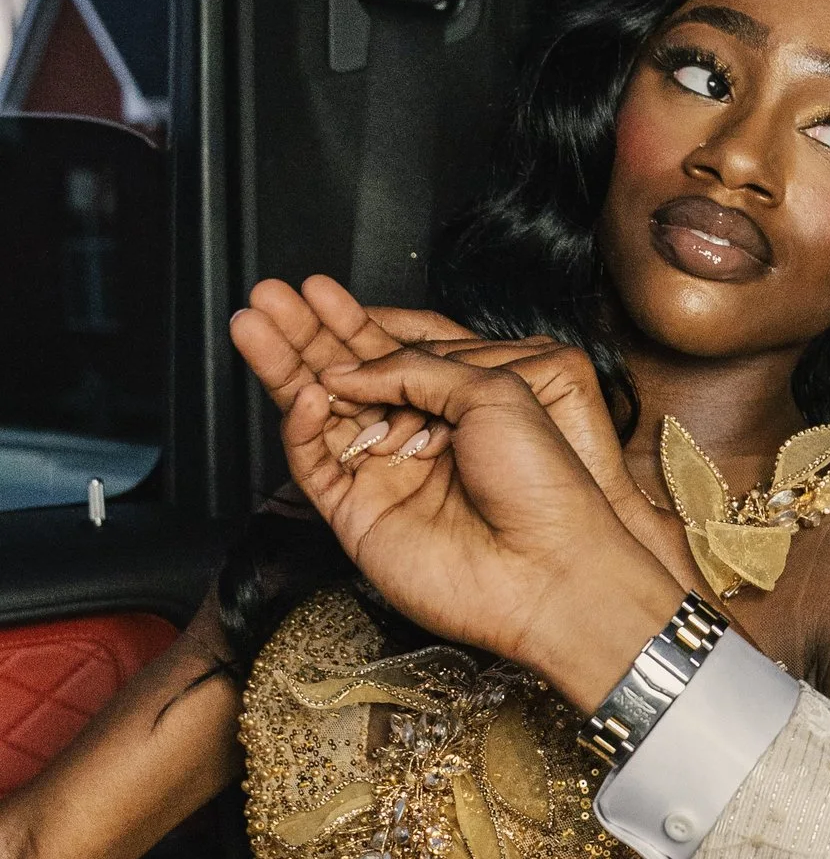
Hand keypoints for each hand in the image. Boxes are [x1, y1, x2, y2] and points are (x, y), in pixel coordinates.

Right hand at [238, 279, 694, 580]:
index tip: (315, 289)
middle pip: (344, 377)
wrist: (548, 569)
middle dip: (304, 335)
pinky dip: (303, 429)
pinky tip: (302, 395)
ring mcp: (383, 477)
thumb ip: (414, 368)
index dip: (350, 322)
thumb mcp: (492, 391)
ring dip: (285, 368)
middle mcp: (414, 438)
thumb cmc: (542, 483)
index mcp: (454, 404)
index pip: (387, 354)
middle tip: (268, 295)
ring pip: (319, 414)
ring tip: (252, 324)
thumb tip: (347, 366)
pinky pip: (316, 465)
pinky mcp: (358, 516)